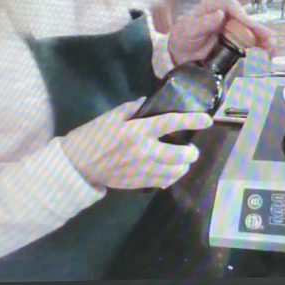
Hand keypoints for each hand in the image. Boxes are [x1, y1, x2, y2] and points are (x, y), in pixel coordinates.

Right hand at [63, 99, 212, 189]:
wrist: (77, 166)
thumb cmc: (92, 137)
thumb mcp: (109, 117)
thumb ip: (131, 109)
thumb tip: (147, 102)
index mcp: (137, 131)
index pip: (171, 123)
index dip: (192, 121)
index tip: (207, 120)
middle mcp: (144, 151)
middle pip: (179, 154)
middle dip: (191, 152)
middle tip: (192, 149)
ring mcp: (143, 170)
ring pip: (174, 172)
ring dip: (183, 166)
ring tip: (183, 162)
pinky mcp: (139, 183)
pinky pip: (163, 182)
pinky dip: (170, 177)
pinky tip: (170, 172)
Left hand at [167, 0, 272, 65]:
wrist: (179, 53)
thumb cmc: (182, 37)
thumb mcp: (189, 30)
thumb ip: (203, 23)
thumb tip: (220, 14)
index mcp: (212, 5)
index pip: (230, 6)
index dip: (242, 15)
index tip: (250, 26)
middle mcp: (223, 12)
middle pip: (243, 16)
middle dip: (255, 27)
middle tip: (267, 36)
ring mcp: (229, 24)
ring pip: (247, 27)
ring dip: (260, 35)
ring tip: (270, 44)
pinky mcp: (232, 35)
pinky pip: (247, 37)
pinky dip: (257, 42)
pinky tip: (266, 47)